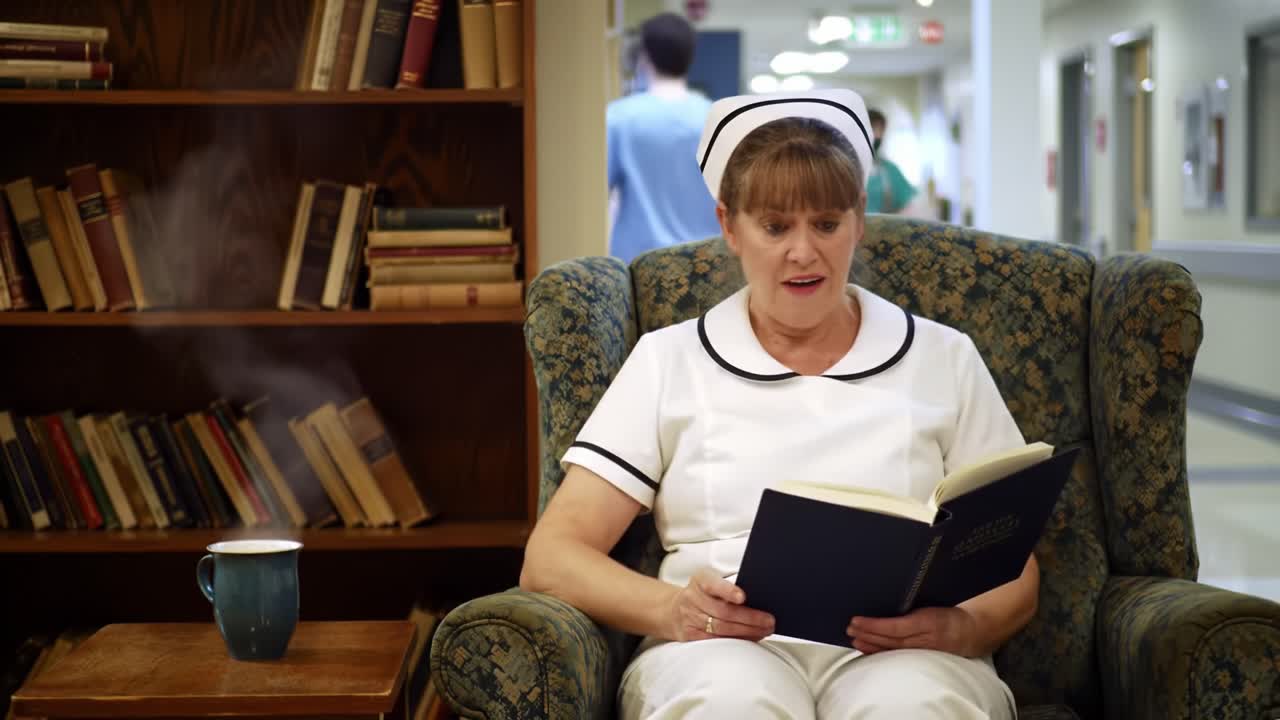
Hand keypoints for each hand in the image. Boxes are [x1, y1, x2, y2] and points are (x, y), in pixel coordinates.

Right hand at [665, 568, 774, 641]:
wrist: (674, 610)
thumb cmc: (702, 594)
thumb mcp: (710, 581)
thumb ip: (728, 586)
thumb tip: (758, 598)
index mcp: (700, 580)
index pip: (713, 584)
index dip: (728, 591)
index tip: (743, 597)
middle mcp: (692, 598)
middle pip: (723, 611)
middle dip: (749, 618)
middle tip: (769, 621)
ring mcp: (690, 618)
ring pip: (721, 629)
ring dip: (747, 631)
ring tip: (764, 630)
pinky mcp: (690, 635)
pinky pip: (715, 641)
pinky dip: (736, 641)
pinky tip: (749, 638)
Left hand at [847, 606, 978, 656]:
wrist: (972, 631)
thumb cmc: (950, 612)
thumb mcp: (934, 601)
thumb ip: (912, 601)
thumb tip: (885, 591)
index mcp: (929, 620)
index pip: (896, 626)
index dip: (874, 625)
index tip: (856, 620)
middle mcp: (926, 638)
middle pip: (891, 640)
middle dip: (868, 635)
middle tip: (849, 628)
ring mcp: (924, 649)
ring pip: (893, 649)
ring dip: (871, 645)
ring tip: (853, 638)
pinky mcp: (923, 656)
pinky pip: (898, 655)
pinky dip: (881, 652)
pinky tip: (867, 648)